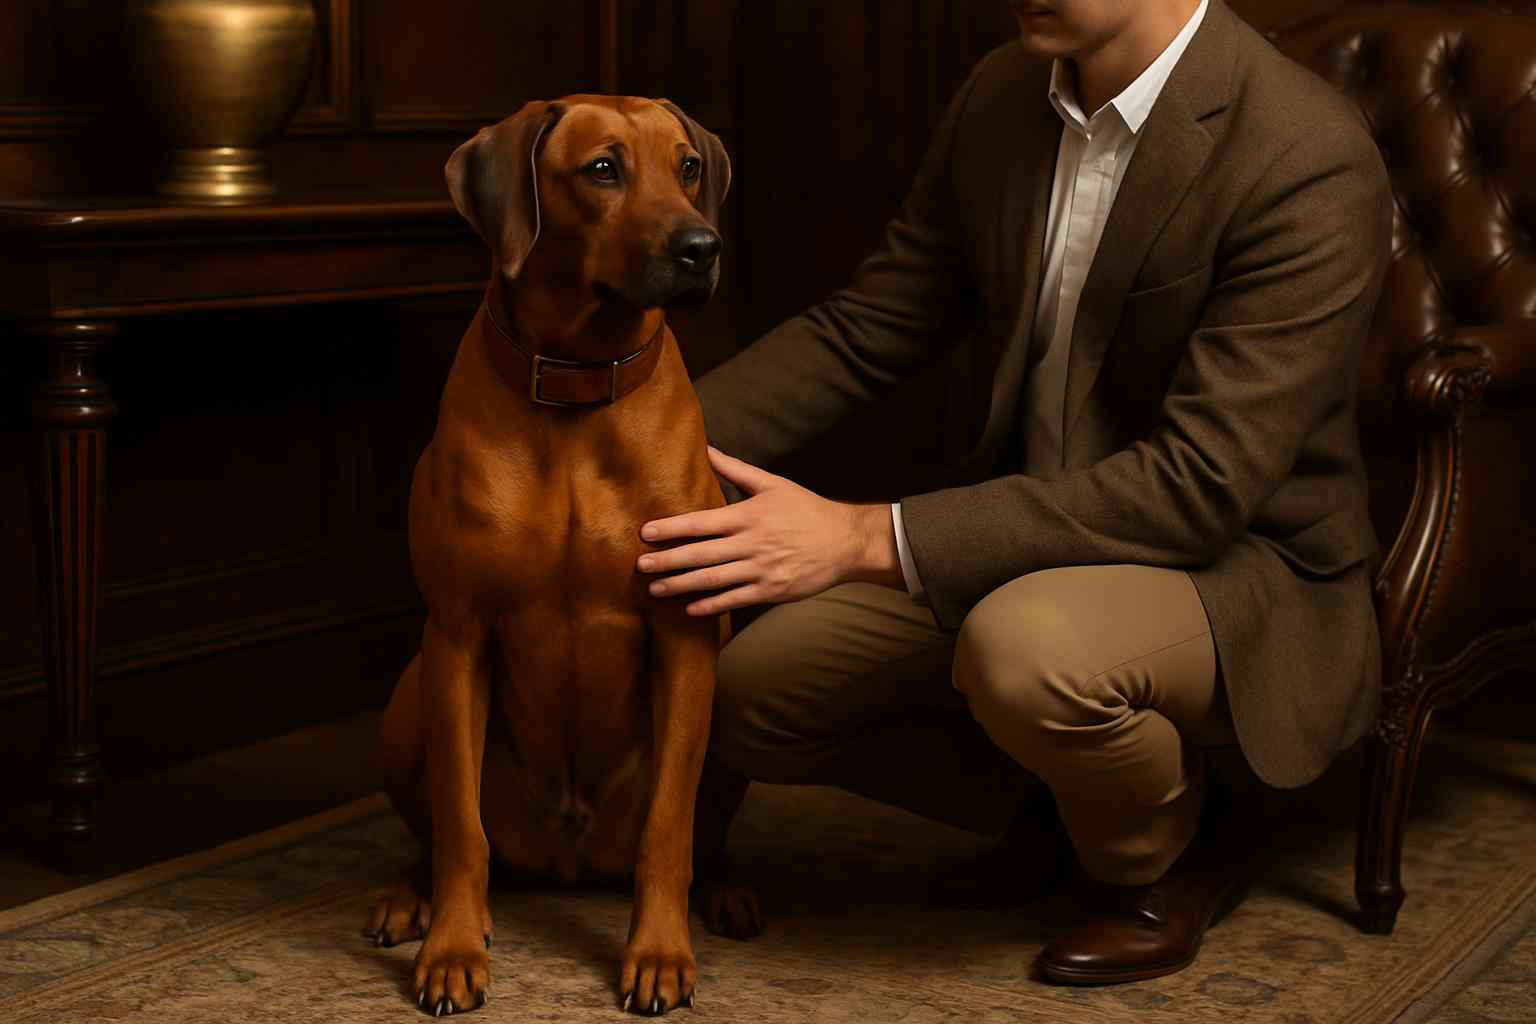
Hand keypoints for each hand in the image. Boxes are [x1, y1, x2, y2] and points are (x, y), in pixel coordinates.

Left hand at [636, 447, 902, 615]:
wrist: (845, 541)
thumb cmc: (807, 509)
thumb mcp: (773, 483)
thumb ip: (735, 469)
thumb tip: (704, 448)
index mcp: (749, 516)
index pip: (702, 522)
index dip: (672, 528)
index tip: (645, 532)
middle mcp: (752, 544)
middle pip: (701, 554)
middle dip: (668, 560)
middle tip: (640, 565)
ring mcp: (761, 570)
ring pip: (714, 580)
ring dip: (682, 585)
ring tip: (656, 589)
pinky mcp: (771, 591)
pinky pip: (736, 600)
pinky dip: (712, 605)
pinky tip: (690, 608)